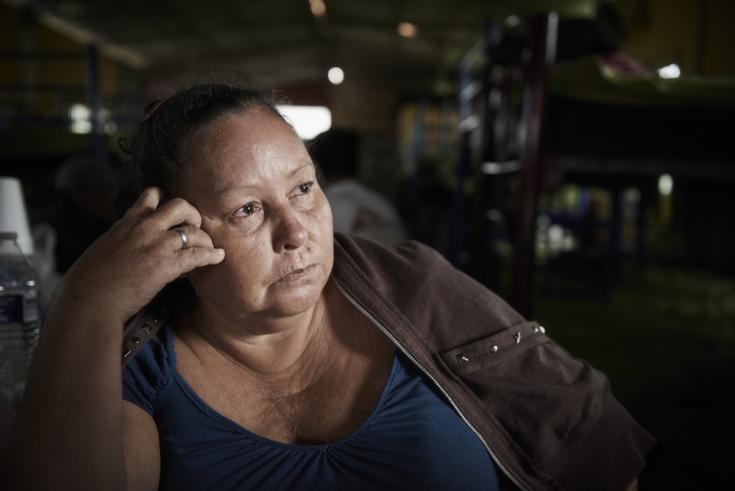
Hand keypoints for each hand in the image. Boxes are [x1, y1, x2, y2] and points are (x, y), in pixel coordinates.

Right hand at [47, 187, 224, 325]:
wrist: (90, 300)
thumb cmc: (89, 283)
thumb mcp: (102, 250)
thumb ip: (118, 240)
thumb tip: (120, 242)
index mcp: (126, 224)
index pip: (149, 198)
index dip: (163, 200)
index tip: (170, 208)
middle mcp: (144, 228)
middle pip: (180, 206)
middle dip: (193, 214)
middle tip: (195, 227)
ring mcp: (157, 244)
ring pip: (193, 230)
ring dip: (205, 239)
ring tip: (210, 247)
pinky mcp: (167, 264)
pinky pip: (198, 254)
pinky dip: (211, 255)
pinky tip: (218, 257)